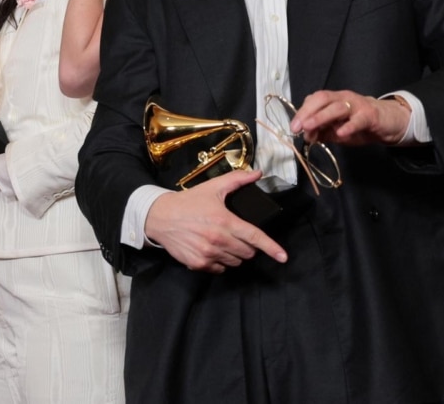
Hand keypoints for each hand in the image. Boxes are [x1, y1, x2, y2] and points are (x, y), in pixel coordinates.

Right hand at [144, 169, 286, 272]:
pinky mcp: (198, 263)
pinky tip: (211, 250)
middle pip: (247, 252)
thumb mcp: (212, 187)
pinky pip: (219, 269)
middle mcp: (218, 240)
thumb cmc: (188, 202)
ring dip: (234, 255)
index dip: (272, 248)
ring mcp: (208, 253)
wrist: (160, 217)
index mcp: (225, 221)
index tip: (283, 257)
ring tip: (222, 242)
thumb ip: (237, 180)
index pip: (254, 237)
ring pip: (235, 262)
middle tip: (236, 235)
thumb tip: (258, 173)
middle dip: (247, 246)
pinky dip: (219, 262)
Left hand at [291, 90, 410, 146]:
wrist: (388, 122)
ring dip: (321, 117)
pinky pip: (358, 120)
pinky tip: (341, 133)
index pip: (313, 100)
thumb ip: (322, 132)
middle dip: (307, 112)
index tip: (294, 127)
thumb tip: (306, 136)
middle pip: (322, 99)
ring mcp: (357, 105)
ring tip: (310, 127)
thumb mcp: (337, 130)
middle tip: (297, 127)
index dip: (302, 112)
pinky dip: (349, 126)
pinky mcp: (370, 115)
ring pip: (337, 107)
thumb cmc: (359, 124)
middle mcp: (343, 98)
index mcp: (333, 100)